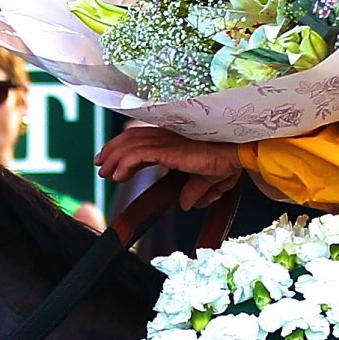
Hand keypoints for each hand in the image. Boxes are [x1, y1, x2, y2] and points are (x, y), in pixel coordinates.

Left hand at [96, 126, 242, 209]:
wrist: (238, 155)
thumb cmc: (229, 161)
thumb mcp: (210, 180)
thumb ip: (196, 191)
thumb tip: (187, 204)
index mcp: (176, 140)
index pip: (143, 140)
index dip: (125, 150)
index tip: (114, 164)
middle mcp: (168, 135)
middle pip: (131, 138)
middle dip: (112, 151)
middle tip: (100, 165)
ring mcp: (166, 140)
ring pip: (130, 145)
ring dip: (113, 158)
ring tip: (104, 171)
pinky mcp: (167, 149)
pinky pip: (137, 154)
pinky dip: (124, 163)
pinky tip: (117, 174)